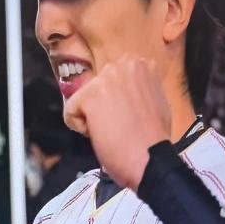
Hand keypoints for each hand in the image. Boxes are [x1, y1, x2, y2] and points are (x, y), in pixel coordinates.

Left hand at [63, 56, 171, 190]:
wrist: (150, 158)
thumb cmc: (154, 137)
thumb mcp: (153, 97)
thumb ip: (136, 88)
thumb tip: (121, 92)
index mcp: (139, 65)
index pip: (110, 80)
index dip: (113, 101)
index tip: (122, 114)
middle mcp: (122, 65)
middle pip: (95, 87)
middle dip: (101, 107)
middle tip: (116, 125)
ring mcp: (105, 80)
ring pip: (82, 99)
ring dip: (91, 117)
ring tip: (111, 130)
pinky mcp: (89, 97)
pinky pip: (70, 112)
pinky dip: (79, 127)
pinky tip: (100, 135)